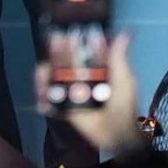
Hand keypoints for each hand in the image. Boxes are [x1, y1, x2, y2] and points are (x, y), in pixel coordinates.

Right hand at [35, 32, 142, 152]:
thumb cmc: (123, 105)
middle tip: (51, 46)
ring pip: (51, 80)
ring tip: (41, 79)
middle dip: (55, 55)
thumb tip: (126, 32)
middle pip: (62, 63)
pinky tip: (41, 101)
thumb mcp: (123, 80)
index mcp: (94, 69)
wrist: (117, 135)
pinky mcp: (64, 107)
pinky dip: (42, 100)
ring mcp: (70, 92)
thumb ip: (118, 57)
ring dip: (43, 77)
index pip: (79, 51)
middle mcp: (80, 77)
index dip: (71, 42)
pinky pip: (49, 100)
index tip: (65, 34)